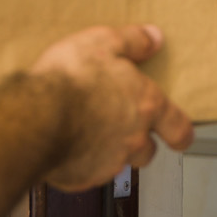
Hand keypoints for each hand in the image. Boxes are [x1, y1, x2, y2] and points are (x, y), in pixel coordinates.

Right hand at [30, 24, 194, 189]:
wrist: (36, 117)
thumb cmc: (69, 80)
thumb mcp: (103, 43)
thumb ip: (133, 41)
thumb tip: (153, 38)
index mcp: (145, 106)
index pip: (178, 127)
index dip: (180, 132)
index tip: (180, 135)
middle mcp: (134, 138)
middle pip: (148, 151)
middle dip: (139, 143)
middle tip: (119, 128)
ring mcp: (109, 162)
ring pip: (118, 164)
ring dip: (108, 153)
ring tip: (86, 134)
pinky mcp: (83, 178)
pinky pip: (87, 173)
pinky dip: (80, 163)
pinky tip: (64, 145)